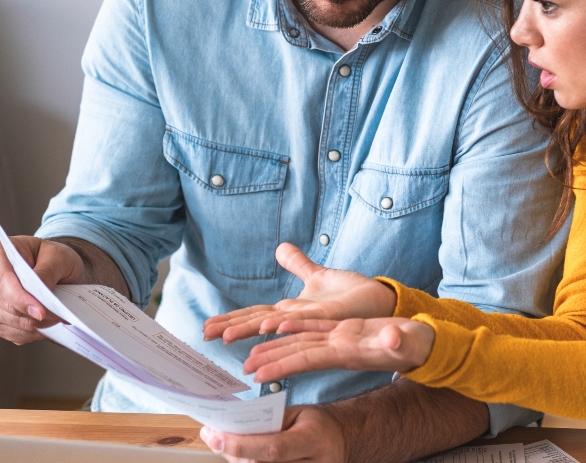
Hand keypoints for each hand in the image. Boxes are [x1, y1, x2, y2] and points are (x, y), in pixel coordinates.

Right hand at [0, 236, 84, 343]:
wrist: (57, 268)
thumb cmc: (55, 257)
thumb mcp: (58, 256)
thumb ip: (47, 272)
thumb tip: (37, 295)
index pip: (1, 280)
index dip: (20, 298)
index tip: (41, 312)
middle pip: (1, 304)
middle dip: (30, 314)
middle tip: (59, 316)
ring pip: (4, 322)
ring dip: (32, 325)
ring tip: (56, 319)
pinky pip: (9, 333)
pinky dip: (29, 333)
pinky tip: (46, 326)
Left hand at [200, 404, 345, 462]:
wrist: (343, 440)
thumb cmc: (318, 424)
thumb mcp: (299, 413)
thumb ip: (269, 422)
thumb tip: (231, 428)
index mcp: (314, 440)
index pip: (273, 449)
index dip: (241, 444)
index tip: (214, 434)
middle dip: (232, 451)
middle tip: (213, 435)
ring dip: (238, 459)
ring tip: (226, 443)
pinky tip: (241, 455)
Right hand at [203, 243, 396, 343]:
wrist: (382, 303)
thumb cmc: (351, 295)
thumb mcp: (318, 276)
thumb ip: (298, 264)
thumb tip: (280, 247)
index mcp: (292, 310)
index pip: (254, 314)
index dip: (230, 320)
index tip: (205, 327)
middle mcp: (298, 320)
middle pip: (259, 323)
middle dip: (231, 329)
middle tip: (203, 336)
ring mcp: (314, 321)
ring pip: (278, 327)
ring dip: (254, 331)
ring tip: (226, 338)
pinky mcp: (333, 318)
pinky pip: (309, 320)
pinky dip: (290, 323)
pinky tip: (272, 324)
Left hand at [243, 318, 434, 382]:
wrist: (423, 345)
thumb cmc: (417, 345)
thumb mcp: (409, 343)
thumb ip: (400, 341)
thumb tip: (394, 339)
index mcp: (348, 352)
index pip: (309, 358)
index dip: (283, 364)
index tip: (259, 374)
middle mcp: (340, 348)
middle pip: (298, 352)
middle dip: (270, 360)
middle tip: (242, 369)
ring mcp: (342, 340)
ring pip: (302, 341)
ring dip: (277, 347)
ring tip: (252, 355)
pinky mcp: (346, 330)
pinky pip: (316, 327)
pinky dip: (297, 326)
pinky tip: (280, 325)